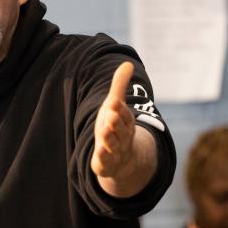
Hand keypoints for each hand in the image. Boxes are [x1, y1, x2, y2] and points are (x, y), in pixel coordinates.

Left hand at [91, 62, 136, 179]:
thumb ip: (119, 86)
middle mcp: (122, 136)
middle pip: (120, 129)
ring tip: (104, 130)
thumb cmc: (115, 127)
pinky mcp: (106, 163)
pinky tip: (99, 153)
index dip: (120, 109)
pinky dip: (104, 157)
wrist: (122, 160)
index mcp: (125, 122)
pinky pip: (106, 161)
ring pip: (114, 145)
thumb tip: (127, 63)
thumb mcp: (115, 106)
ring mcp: (116, 151)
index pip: (125, 115)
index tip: (114, 101)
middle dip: (116, 122)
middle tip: (110, 115)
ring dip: (110, 138)